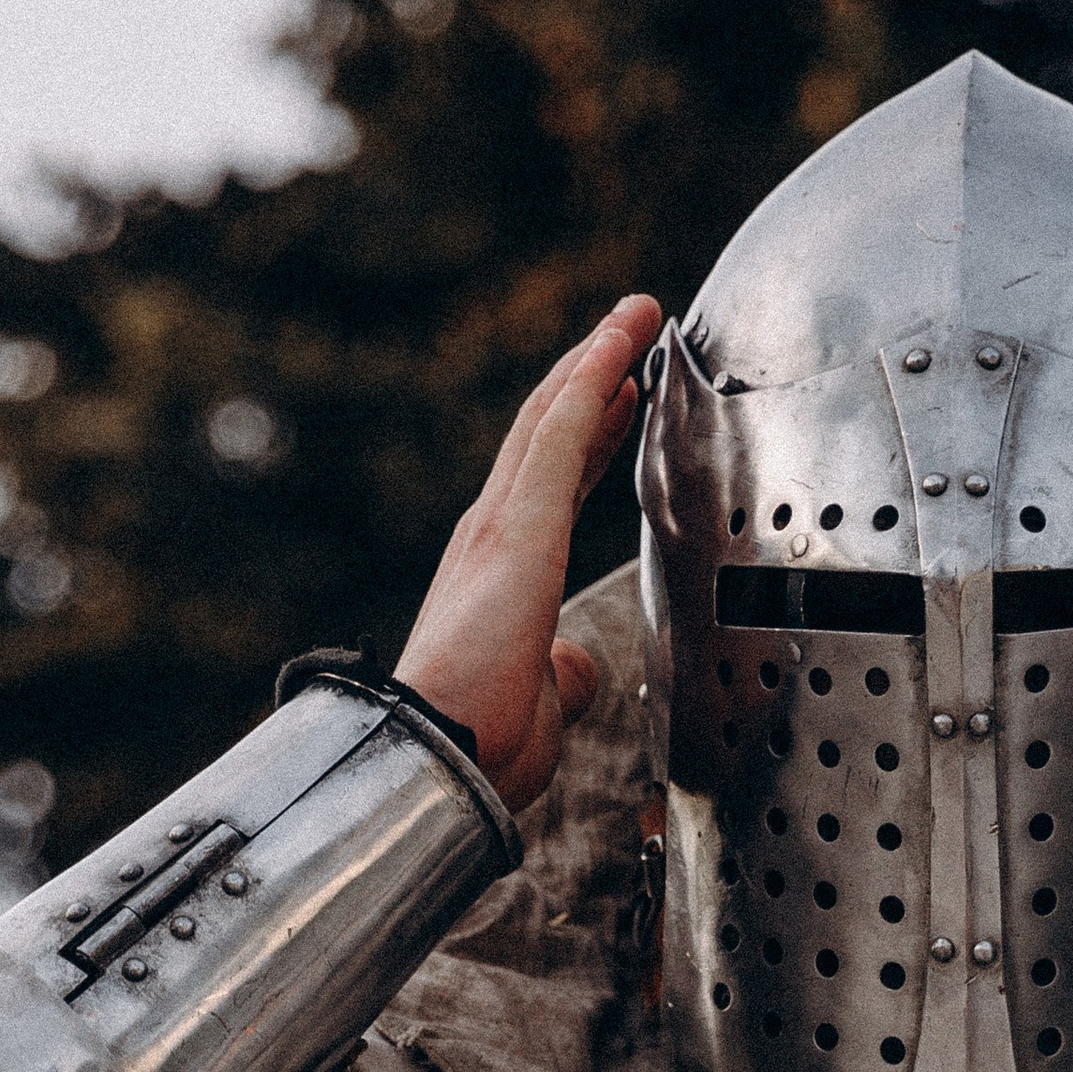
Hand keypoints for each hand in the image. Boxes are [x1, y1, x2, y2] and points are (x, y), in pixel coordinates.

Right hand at [396, 295, 663, 808]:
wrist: (436, 757)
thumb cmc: (479, 745)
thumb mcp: (542, 704)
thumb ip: (562, 673)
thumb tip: (577, 666)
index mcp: (502, 575)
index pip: (554, 487)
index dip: (590, 439)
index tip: (624, 399)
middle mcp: (493, 536)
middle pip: (549, 436)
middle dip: (592, 381)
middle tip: (631, 332)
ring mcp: (499, 526)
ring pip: (553, 419)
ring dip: (596, 361)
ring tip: (636, 314)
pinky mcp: (515, 527)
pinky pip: (558, 435)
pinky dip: (590, 381)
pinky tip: (619, 344)